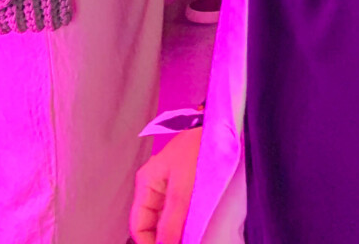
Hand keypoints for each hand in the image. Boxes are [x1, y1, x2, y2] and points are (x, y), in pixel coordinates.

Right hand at [130, 127, 201, 243]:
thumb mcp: (182, 188)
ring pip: (165, 221)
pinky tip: (193, 232)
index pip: (138, 225)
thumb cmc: (198, 148)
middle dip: (162, 240)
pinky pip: (178, 213)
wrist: (220, 127)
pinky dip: (184, 226)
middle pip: (151, 225)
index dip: (148, 243)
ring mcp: (170, 187)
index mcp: (146, 183)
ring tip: (188, 240)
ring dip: (174, 234)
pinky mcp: (185, 187)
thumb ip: (171, 221)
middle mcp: (155, 187)